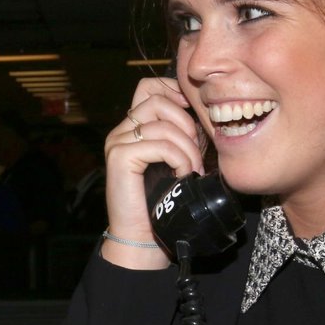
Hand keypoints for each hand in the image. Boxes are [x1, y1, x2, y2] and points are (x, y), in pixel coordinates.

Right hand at [102, 77, 204, 263]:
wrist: (143, 238)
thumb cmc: (164, 202)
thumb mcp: (178, 161)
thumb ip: (183, 136)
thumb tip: (207, 114)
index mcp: (133, 128)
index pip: (149, 86)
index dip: (175, 92)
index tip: (195, 116)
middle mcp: (121, 131)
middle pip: (157, 99)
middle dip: (187, 123)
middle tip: (198, 152)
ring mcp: (117, 142)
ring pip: (161, 122)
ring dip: (187, 146)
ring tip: (193, 169)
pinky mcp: (119, 157)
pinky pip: (159, 144)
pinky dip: (179, 159)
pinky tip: (183, 176)